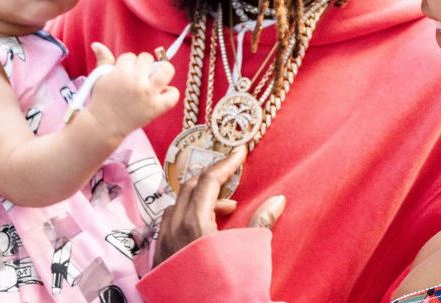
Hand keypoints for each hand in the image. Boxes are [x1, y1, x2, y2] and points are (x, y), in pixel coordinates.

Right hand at [87, 43, 178, 139]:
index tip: (124, 73)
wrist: (102, 126)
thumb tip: (97, 44)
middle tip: (138, 77)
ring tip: (156, 78)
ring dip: (163, 70)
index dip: (127, 64)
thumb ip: (103, 59)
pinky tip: (161, 94)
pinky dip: (171, 93)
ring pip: (166, 70)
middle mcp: (136, 81)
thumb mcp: (100, 78)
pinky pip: (173, 94)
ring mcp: (148, 94)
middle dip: (142, 65)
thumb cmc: (102, 100)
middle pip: (147, 58)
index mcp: (121, 72)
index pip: (130, 56)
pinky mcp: (156, 108)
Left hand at [153, 146, 285, 266]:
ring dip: (201, 195)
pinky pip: (171, 221)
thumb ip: (262, 223)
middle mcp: (174, 228)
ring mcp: (163, 242)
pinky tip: (205, 226)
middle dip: (214, 176)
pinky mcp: (160, 257)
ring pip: (178, 202)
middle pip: (191, 186)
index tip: (240, 152)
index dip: (226, 163)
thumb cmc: (228, 291)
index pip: (209, 180)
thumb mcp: (249, 256)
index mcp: (195, 223)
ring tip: (227, 206)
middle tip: (233, 173)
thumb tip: (279, 199)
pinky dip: (188, 212)